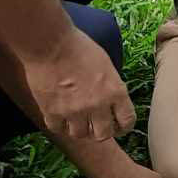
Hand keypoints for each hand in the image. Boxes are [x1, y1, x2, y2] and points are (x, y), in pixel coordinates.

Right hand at [22, 26, 136, 139]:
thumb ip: (111, 87)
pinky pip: (59, 129)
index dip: (123, 126)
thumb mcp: (106, 65)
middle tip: (96, 125)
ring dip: (79, 128)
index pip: (127, 121)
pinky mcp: (52, 112)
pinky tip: (59, 114)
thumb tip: (112, 102)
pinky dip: (60, 124)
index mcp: (115, 91)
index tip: (118, 126)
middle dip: (101, 131)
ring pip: (80, 134)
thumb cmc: (78, 47)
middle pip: (103, 135)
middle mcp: (97, 105)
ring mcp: (74, 111)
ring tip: (76, 118)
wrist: (50, 43)